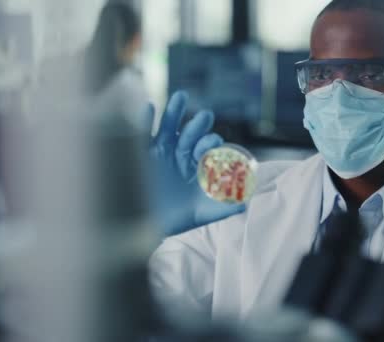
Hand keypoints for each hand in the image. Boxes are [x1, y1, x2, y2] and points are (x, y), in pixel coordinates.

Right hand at [148, 91, 245, 236]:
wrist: (146, 227)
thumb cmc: (177, 219)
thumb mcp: (202, 213)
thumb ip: (223, 207)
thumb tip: (244, 204)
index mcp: (197, 165)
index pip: (207, 150)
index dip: (211, 144)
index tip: (215, 143)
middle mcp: (180, 154)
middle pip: (190, 135)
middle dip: (198, 125)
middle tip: (206, 115)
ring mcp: (159, 151)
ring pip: (167, 128)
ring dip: (174, 112)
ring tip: (181, 97)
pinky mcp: (139, 153)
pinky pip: (142, 134)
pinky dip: (144, 120)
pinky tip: (149, 107)